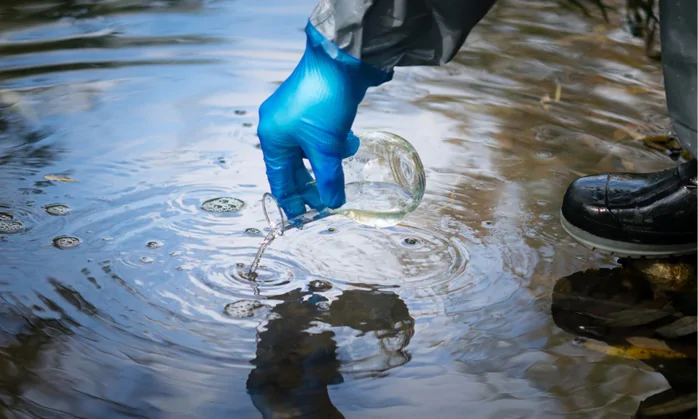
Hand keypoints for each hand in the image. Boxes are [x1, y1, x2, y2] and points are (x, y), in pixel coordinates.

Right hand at [257, 21, 390, 218]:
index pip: (278, 179)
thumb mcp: (327, 147)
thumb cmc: (324, 101)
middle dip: (313, 182)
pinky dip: (334, 142)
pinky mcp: (313, 107)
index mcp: (272, 137)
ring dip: (328, 160)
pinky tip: (348, 140)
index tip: (304, 218)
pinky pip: (320, 135)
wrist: (341, 60)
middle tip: (327, 201)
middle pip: (294, 166)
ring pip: (311, 150)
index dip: (291, 200)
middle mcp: (279, 126)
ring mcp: (296, 115)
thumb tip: (333, 204)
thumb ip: (329, 179)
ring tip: (343, 163)